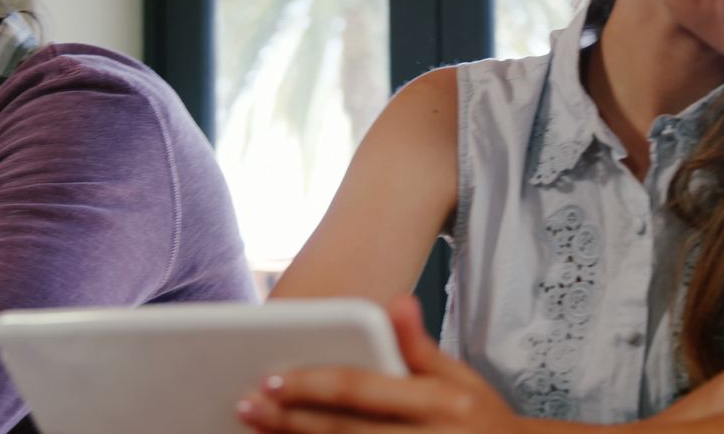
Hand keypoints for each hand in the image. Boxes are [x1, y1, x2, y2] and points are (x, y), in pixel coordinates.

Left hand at [236, 295, 525, 433]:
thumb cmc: (478, 417)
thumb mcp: (461, 378)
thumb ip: (421, 346)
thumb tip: (397, 302)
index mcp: (441, 402)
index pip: (363, 390)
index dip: (313, 384)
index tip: (270, 377)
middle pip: (345, 433)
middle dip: (290, 421)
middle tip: (245, 405)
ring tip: (255, 433)